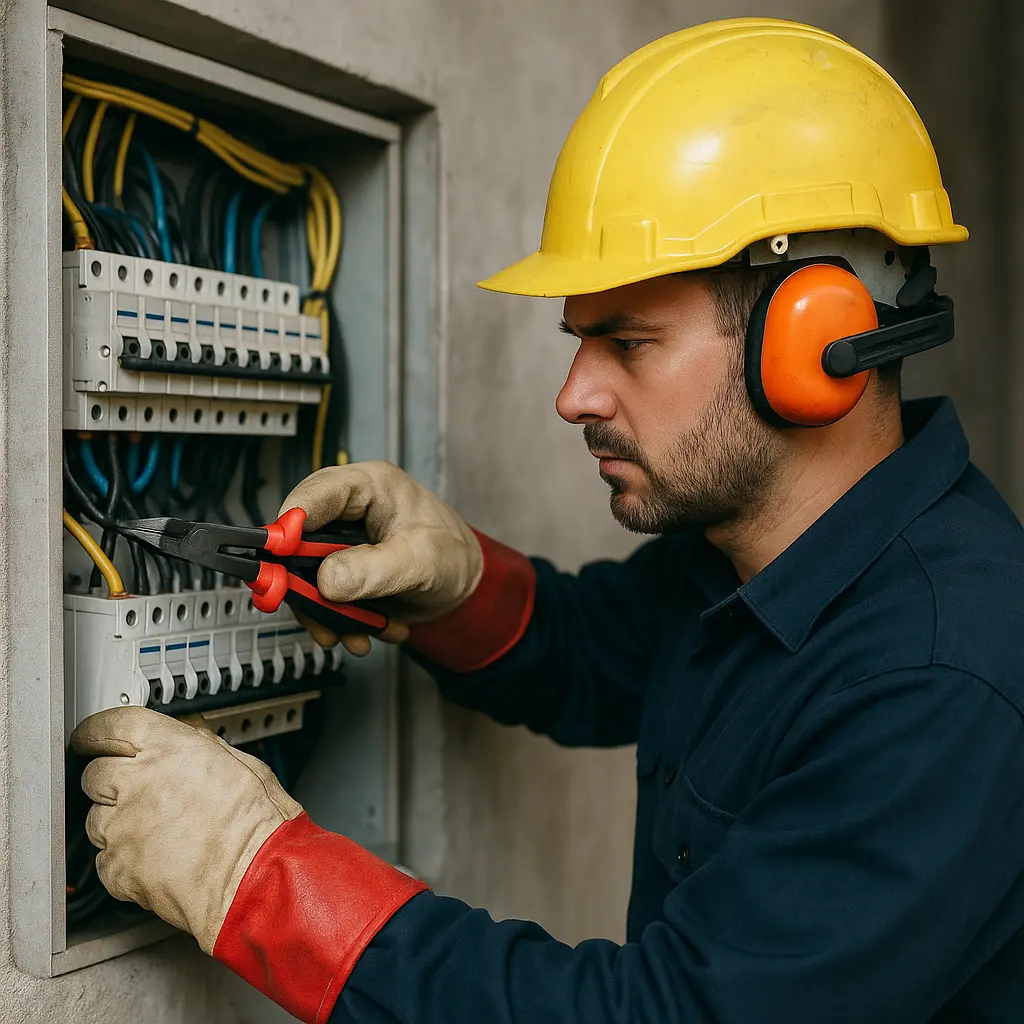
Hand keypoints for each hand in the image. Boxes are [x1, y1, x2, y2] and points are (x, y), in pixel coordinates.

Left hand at [71, 707, 427, 1021]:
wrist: (254, 879)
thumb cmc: (259, 826)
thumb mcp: (243, 764)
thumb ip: (204, 746)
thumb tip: (191, 737)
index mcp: (169, 748)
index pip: (110, 725)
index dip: (96, 732)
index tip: (92, 738)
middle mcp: (139, 782)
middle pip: (95, 772)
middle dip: (109, 779)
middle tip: (135, 789)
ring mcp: (123, 826)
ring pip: (95, 817)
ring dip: (116, 821)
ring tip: (154, 830)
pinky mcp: (117, 866)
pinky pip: (104, 858)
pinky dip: (121, 858)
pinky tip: (153, 857)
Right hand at [280, 461, 482, 655]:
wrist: (465, 589)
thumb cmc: (455, 559)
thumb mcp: (423, 562)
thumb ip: (375, 570)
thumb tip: (327, 580)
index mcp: (370, 486)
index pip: (314, 495)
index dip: (289, 526)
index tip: (279, 559)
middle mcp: (350, 509)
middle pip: (300, 540)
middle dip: (309, 586)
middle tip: (322, 617)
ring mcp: (342, 541)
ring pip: (306, 576)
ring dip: (329, 613)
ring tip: (359, 634)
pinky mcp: (341, 569)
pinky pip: (321, 596)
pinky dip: (340, 621)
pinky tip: (368, 632)